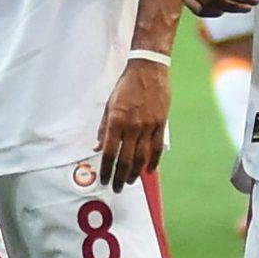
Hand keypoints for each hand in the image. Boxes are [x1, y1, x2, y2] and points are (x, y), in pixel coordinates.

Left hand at [96, 59, 170, 189]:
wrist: (148, 69)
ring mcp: (148, 126)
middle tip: (116, 188)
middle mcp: (132, 126)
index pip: (110, 153)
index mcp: (116, 121)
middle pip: (125, 160)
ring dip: (135, 173)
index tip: (104, 180)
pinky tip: (148, 170)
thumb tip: (98, 148)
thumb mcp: (109, 105)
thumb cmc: (126, 86)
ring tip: (129, 181)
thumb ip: (104, 128)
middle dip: (119, 177)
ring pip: (142, 157)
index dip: (106, 170)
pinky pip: (156, 148)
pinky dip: (153, 162)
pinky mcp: (161, 124)